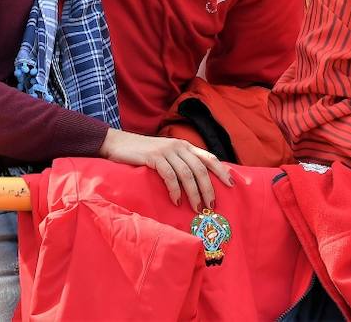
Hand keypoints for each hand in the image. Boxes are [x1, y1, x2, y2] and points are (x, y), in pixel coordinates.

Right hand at [99, 129, 233, 210]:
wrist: (119, 143)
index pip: (209, 157)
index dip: (221, 171)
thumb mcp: (167, 156)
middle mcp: (179, 146)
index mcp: (185, 146)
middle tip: (211, 205)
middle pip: (200, 168)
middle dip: (208, 188)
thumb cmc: (144, 154)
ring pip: (187, 173)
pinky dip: (175, 189)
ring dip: (194, 193)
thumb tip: (197, 184)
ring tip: (196, 208)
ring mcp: (167, 151)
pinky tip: (176, 200)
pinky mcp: (154, 157)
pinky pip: (169, 175)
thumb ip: (180, 164)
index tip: (231, 184)